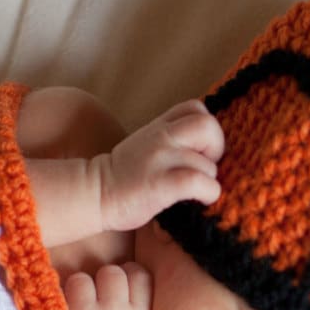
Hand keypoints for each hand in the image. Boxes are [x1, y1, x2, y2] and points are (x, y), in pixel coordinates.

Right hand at [97, 100, 223, 232]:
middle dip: (216, 149)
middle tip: (204, 167)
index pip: (196, 108)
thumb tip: (202, 149)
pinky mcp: (161, 185)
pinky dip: (208, 193)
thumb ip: (169, 140)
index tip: (199, 149)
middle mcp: (161, 137)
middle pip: (208, 126)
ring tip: (194, 192)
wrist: (94, 194)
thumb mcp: (145, 145)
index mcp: (159, 127)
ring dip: (208, 180)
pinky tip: (199, 201)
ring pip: (207, 163)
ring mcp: (160, 160)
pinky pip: (199, 182)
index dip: (206, 128)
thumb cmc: (123, 177)